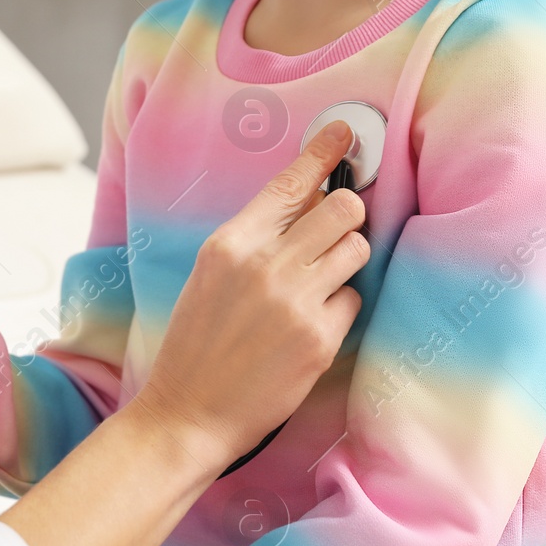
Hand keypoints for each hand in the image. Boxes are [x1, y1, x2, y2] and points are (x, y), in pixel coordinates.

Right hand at [132, 120, 367, 463]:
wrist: (188, 412)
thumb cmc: (196, 344)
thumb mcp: (209, 275)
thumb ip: (254, 238)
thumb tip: (307, 201)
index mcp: (230, 243)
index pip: (290, 183)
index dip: (324, 152)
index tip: (345, 133)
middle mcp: (265, 265)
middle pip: (343, 208)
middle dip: (347, 217)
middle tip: (332, 237)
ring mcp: (296, 301)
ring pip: (357, 248)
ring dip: (346, 262)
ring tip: (316, 286)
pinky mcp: (320, 338)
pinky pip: (353, 301)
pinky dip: (338, 311)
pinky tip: (306, 330)